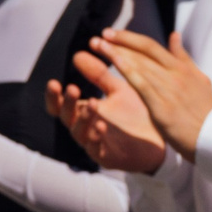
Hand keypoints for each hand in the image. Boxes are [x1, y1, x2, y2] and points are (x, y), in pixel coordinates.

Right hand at [49, 53, 168, 174]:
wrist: (158, 139)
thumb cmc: (134, 114)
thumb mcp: (117, 90)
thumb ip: (98, 75)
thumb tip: (77, 54)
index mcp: (82, 111)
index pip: (59, 105)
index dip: (53, 96)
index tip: (53, 82)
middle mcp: (83, 127)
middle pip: (66, 117)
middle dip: (67, 103)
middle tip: (73, 89)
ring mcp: (93, 143)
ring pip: (79, 132)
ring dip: (83, 118)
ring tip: (92, 103)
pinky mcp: (106, 157)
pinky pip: (95, 149)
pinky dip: (97, 137)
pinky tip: (102, 125)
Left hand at [87, 29, 211, 160]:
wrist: (211, 137)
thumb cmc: (203, 110)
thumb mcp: (198, 78)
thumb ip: (183, 56)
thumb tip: (174, 34)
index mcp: (181, 67)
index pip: (151, 46)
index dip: (129, 38)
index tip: (111, 33)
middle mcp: (174, 74)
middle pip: (142, 52)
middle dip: (118, 43)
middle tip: (98, 37)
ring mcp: (168, 89)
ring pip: (139, 65)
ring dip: (116, 53)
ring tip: (97, 45)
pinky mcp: (162, 105)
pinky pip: (142, 84)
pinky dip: (127, 71)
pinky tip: (113, 62)